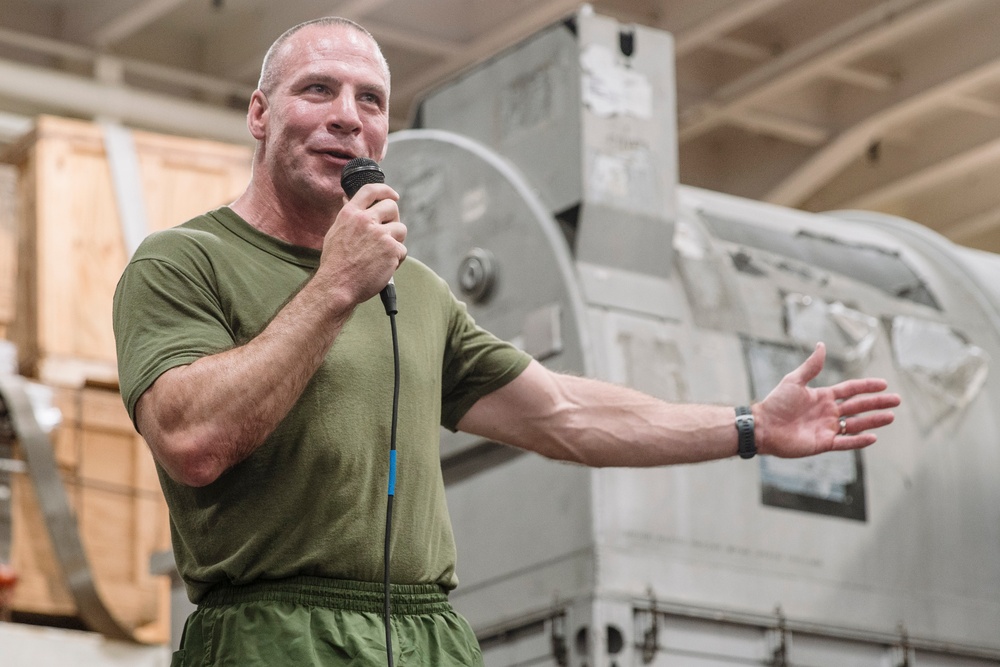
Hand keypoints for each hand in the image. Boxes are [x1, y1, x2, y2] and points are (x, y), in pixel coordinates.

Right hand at [319, 182, 405, 304]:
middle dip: (394, 219)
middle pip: (392, 207)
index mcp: (350, 214)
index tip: (393, 196)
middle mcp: (366, 220)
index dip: (386, 190)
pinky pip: (402, 250)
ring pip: (401, 229)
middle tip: (389, 233)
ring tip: (382, 255)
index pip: (371, 190)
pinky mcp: (392, 249)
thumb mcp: (335, 232)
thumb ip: (348, 217)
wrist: (337, 285)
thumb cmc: (335, 264)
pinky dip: (396, 260)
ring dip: (396, 242)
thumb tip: (347, 199)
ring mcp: (381, 234)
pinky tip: (382, 267)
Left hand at [755, 342, 900, 457]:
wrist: (763, 426)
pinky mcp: (823, 443)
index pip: (850, 390)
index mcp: (823, 397)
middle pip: (858, 406)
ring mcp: (827, 428)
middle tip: (896, 400)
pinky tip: (873, 437)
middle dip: (877, 403)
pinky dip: (858, 441)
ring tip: (891, 417)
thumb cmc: (776, 403)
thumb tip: (822, 345)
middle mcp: (828, 412)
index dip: (866, 387)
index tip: (884, 384)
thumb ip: (811, 366)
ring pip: (856, 424)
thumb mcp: (794, 381)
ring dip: (873, 420)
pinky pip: (845, 442)